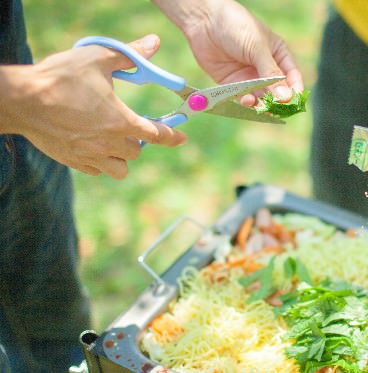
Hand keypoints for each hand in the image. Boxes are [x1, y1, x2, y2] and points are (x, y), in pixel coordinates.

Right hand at [13, 35, 185, 178]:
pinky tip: (91, 145)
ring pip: (120, 169)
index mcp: (121, 122)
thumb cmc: (60, 78)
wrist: (21, 100)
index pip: (157, 135)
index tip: (182, 138)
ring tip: (110, 140)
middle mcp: (109, 144)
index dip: (173, 137)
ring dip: (121, 157)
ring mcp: (90, 156)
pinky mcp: (73, 161)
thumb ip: (129, 55)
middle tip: (125, 124)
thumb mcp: (98, 59)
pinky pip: (97, 170)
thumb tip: (154, 43)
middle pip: (137, 152)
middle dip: (136, 140)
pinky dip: (100, 162)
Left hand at [155, 0, 302, 105]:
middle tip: (276, 110)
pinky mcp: (233, 83)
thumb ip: (270, 73)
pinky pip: (242, 98)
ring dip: (261, 104)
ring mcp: (249, 77)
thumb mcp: (257, 48)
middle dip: (277, 101)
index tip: (293, 103)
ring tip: (258, 106)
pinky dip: (245, 102)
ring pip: (260, 97)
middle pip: (277, 91)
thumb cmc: (236, 26)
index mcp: (278, 55)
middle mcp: (265, 68)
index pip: (292, 77)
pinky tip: (245, 101)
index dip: (294, 91)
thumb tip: (286, 97)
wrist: (204, 21)